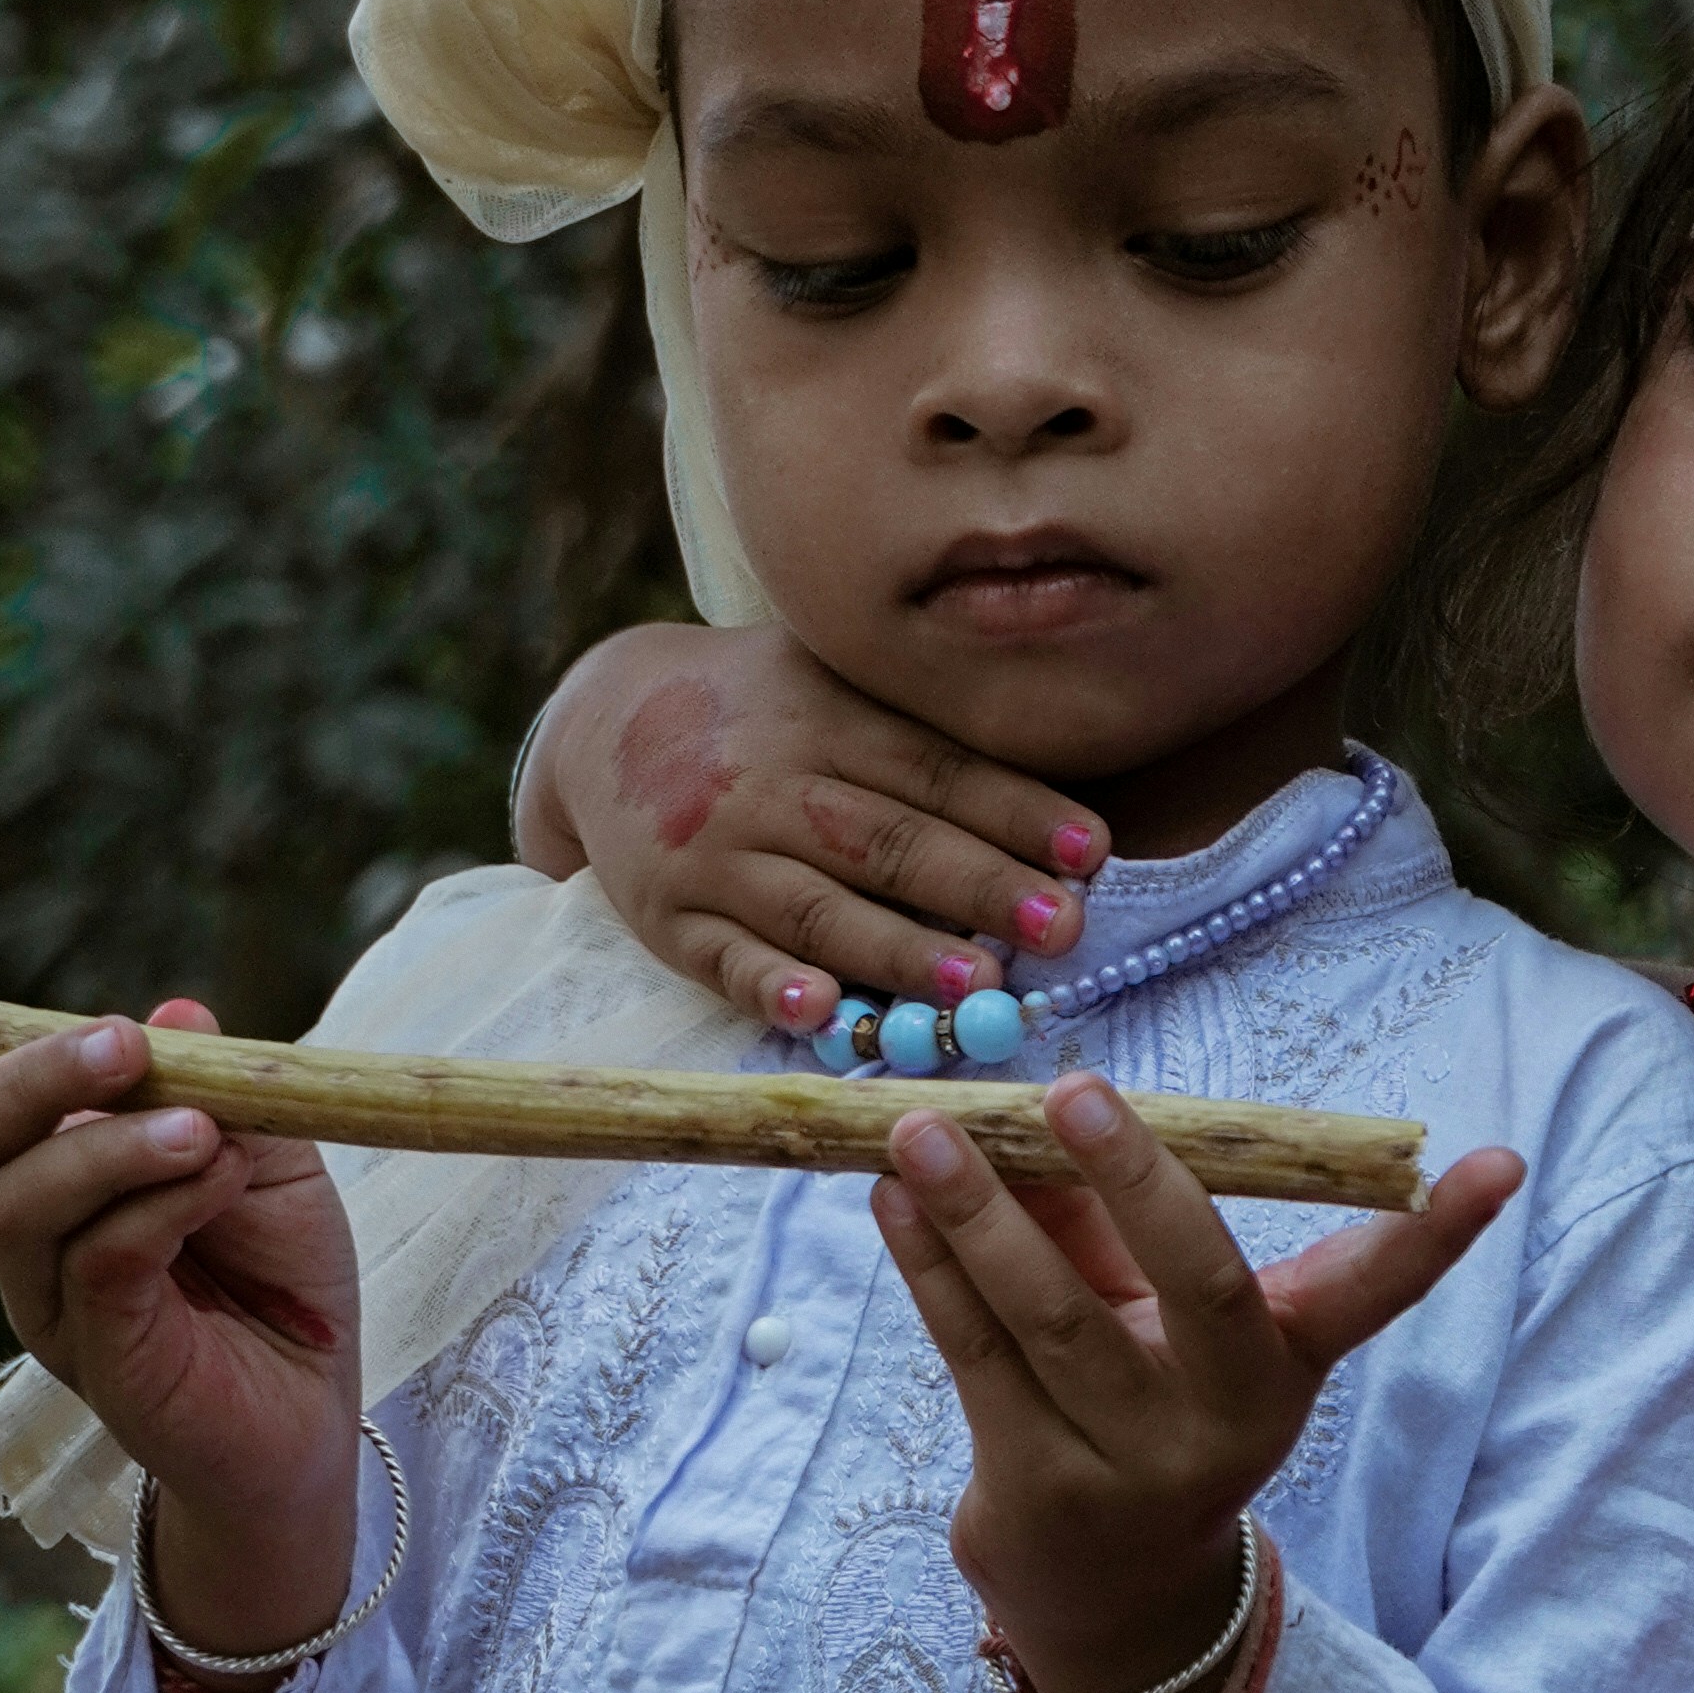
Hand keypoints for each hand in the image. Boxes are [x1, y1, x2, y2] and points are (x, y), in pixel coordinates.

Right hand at [0, 962, 365, 1666]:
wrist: (315, 1406)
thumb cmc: (279, 1273)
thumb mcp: (267, 1152)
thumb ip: (220, 1087)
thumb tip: (176, 1013)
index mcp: (49, 1163)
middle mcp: (25, 1231)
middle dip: (27, 1074)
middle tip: (122, 1042)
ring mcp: (46, 1297)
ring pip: (15, 1200)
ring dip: (107, 1144)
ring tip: (199, 1133)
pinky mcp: (95, 1352)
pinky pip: (94, 1261)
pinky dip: (158, 1206)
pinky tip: (220, 1182)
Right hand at [520, 622, 1106, 1035]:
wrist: (602, 713)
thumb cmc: (762, 706)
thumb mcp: (831, 680)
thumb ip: (918, 728)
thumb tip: (1048, 791)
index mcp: (827, 718)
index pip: (934, 770)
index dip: (1015, 811)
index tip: (1091, 852)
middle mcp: (771, 783)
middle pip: (887, 840)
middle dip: (980, 886)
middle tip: (1062, 928)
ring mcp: (714, 854)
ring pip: (818, 907)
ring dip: (900, 950)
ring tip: (977, 986)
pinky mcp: (669, 917)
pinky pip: (724, 959)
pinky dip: (772, 987)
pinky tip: (820, 1012)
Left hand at [877, 1077, 1520, 1692]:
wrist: (1110, 1604)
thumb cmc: (1147, 1407)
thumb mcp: (1166, 1326)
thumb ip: (1118, 1226)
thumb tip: (1028, 1112)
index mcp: (1283, 1366)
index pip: (1378, 1290)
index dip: (1440, 1231)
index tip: (1501, 1162)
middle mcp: (1224, 1419)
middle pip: (1197, 1286)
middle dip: (1135, 1181)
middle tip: (1072, 1090)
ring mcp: (1130, 1465)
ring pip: (1051, 1319)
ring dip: (978, 1212)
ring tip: (920, 1127)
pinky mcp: (1033, 1494)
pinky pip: (975, 1356)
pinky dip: (930, 1266)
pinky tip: (895, 1198)